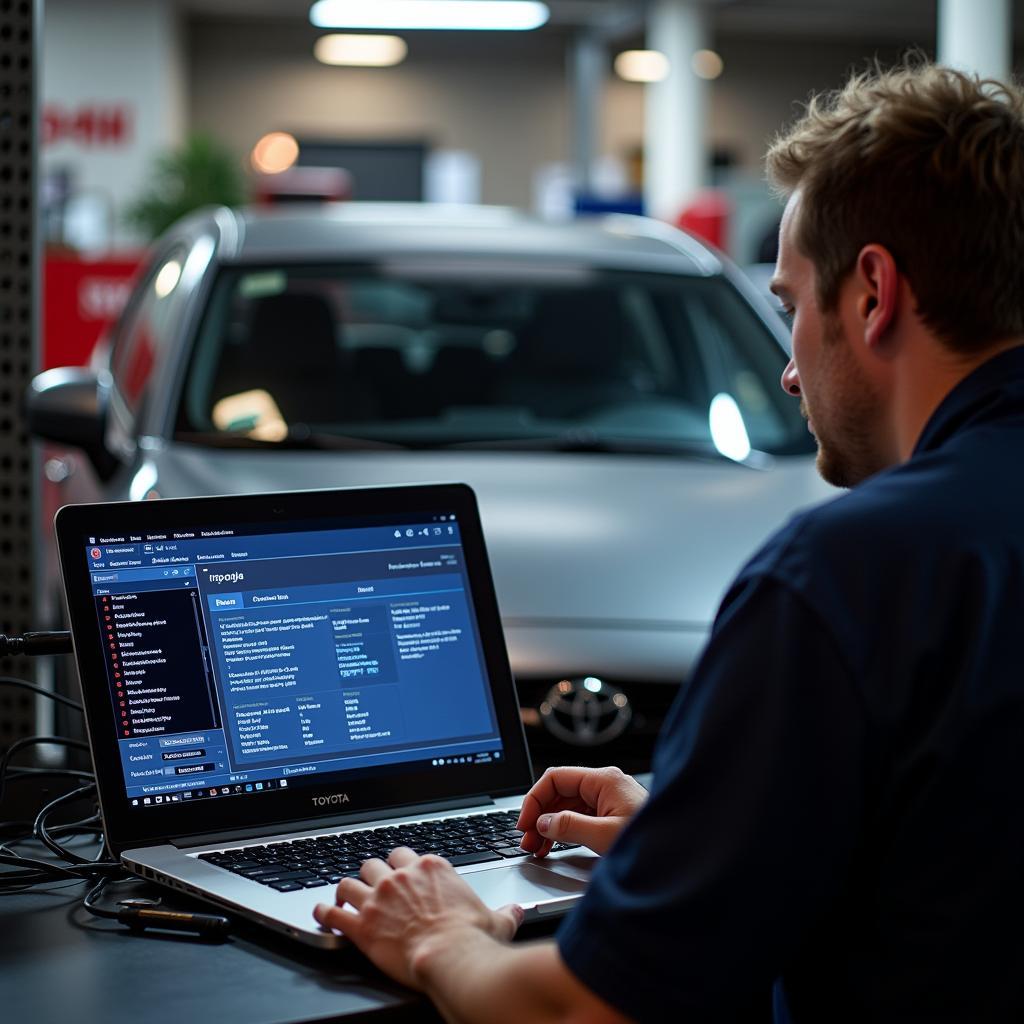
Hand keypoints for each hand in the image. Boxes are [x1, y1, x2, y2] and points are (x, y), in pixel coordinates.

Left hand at [313, 847, 521, 988]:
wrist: (452, 959)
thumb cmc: (473, 939)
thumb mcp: (497, 920)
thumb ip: (505, 911)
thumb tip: (516, 910)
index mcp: (431, 868)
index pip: (407, 856)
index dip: (402, 867)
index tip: (401, 876)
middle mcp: (401, 878)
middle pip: (376, 863)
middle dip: (373, 874)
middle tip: (373, 886)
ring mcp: (379, 899)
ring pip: (350, 881)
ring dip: (346, 890)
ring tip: (343, 896)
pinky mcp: (363, 925)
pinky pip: (333, 913)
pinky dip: (324, 913)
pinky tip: (321, 914)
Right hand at [517, 765, 647, 857]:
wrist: (682, 852)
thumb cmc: (651, 842)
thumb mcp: (604, 836)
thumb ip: (570, 826)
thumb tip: (543, 822)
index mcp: (603, 780)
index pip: (555, 778)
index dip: (534, 800)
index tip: (524, 823)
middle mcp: (605, 785)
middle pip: (560, 793)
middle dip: (539, 816)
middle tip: (527, 841)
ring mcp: (609, 799)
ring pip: (567, 806)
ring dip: (549, 825)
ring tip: (537, 848)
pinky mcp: (612, 814)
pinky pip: (580, 817)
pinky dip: (564, 830)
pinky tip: (555, 846)